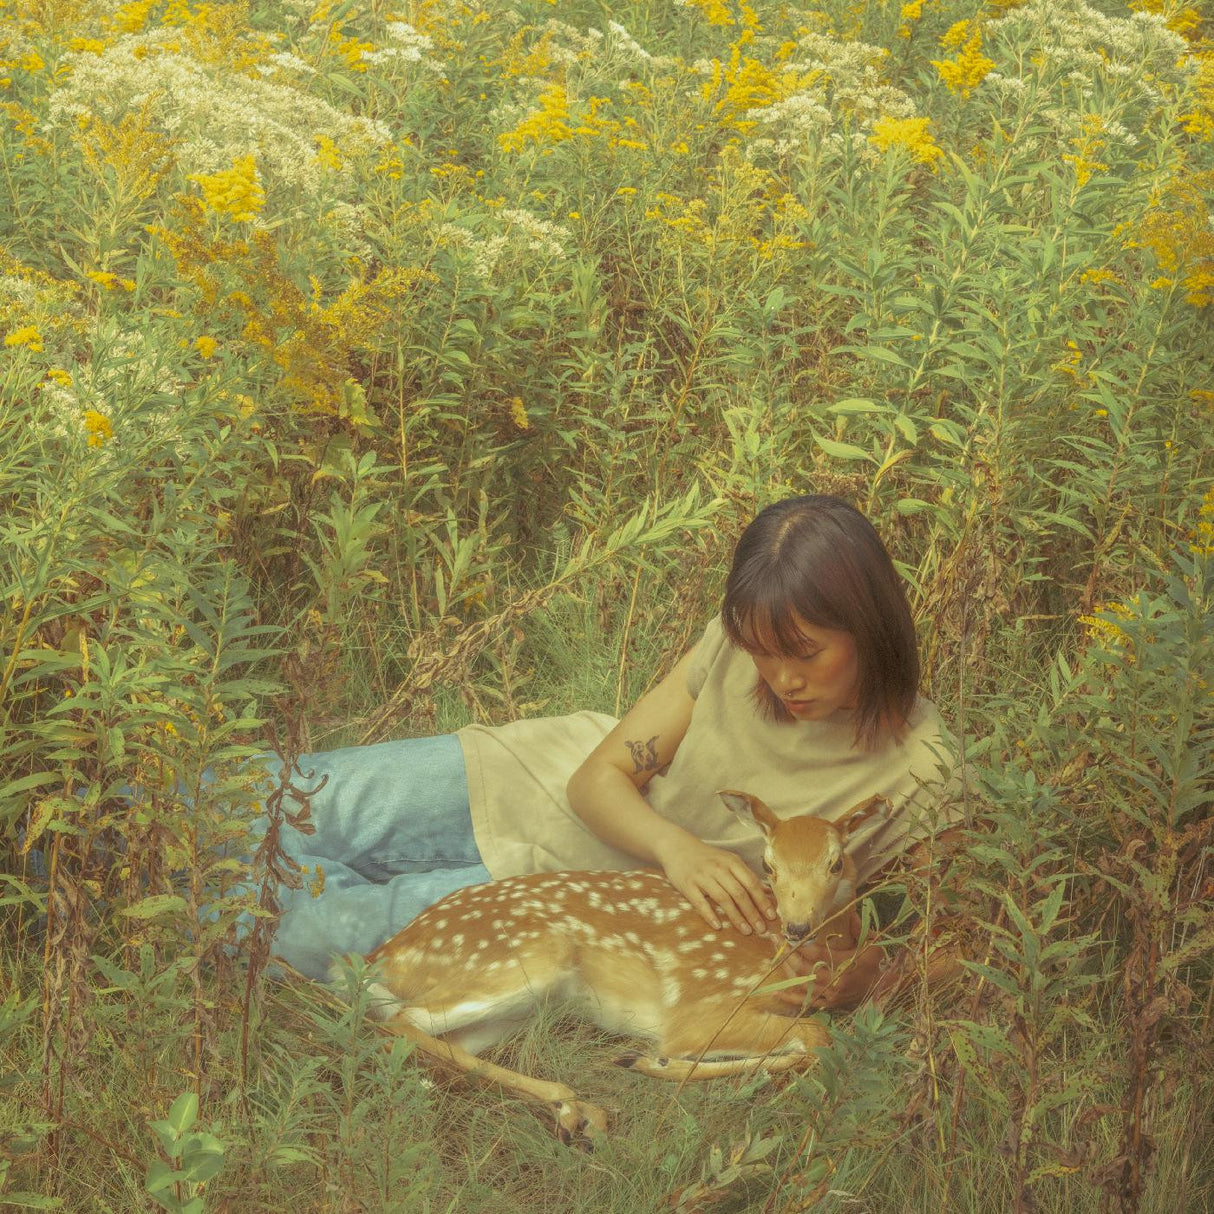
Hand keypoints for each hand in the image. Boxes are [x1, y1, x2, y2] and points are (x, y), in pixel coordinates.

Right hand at [658, 836, 775, 934]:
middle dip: (752, 913)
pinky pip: (700, 903)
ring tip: (746, 931)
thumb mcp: (729, 860)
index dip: (762, 900)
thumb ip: (747, 875)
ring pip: (723, 899)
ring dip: (736, 917)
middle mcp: (718, 868)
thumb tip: (768, 892)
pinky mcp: (687, 885)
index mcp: (731, 862)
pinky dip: (710, 915)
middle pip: (739, 893)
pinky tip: (718, 926)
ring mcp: (702, 877)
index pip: (751, 883)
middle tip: (761, 929)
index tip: (772, 916)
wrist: (677, 847)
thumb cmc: (708, 857)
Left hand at [775, 915, 899, 1010]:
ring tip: (774, 955)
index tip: (789, 934)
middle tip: (776, 939)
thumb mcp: (872, 944)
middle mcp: (835, 982)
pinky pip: (805, 1001)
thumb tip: (849, 910)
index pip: (816, 954)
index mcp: (845, 965)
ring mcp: (830, 995)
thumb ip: (859, 928)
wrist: (882, 989)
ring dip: (786, 969)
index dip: (800, 945)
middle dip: (787, 954)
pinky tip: (777, 992)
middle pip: (804, 968)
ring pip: (801, 983)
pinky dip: (790, 997)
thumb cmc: (875, 963)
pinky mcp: (827, 1004)